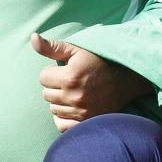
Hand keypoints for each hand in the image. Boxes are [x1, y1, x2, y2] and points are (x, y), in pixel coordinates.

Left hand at [31, 33, 151, 131]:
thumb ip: (52, 47)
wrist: (129, 78)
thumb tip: (32, 37)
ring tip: (75, 92)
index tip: (65, 70)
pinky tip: (72, 108)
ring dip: (59, 101)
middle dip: (55, 87)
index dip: (52, 72)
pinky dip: (63, 118)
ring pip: (53, 109)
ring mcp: (82, 111)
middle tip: (71, 82)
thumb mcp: (77, 50)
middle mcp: (75, 96)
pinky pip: (62, 125)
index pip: (43, 78)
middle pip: (46, 94)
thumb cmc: (100, 61)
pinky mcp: (87, 121)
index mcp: (70, 77)